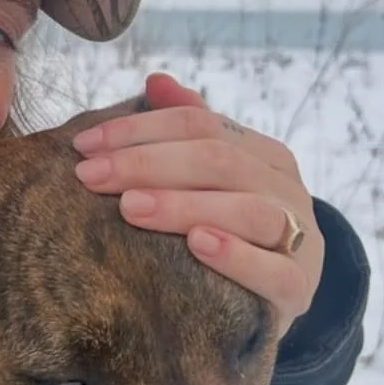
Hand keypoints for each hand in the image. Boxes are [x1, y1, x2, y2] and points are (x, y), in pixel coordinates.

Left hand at [71, 72, 322, 330]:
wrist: (274, 304)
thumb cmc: (231, 236)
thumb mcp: (213, 183)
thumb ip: (188, 132)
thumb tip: (155, 80)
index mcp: (264, 155)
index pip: (200, 124)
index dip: (140, 129)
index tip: (84, 146)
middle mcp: (287, 189)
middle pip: (220, 161)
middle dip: (147, 164)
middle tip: (91, 177)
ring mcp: (300, 240)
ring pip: (249, 210)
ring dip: (184, 205)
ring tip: (130, 208)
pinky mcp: (298, 289)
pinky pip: (273, 271)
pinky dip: (236, 255)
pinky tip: (198, 244)